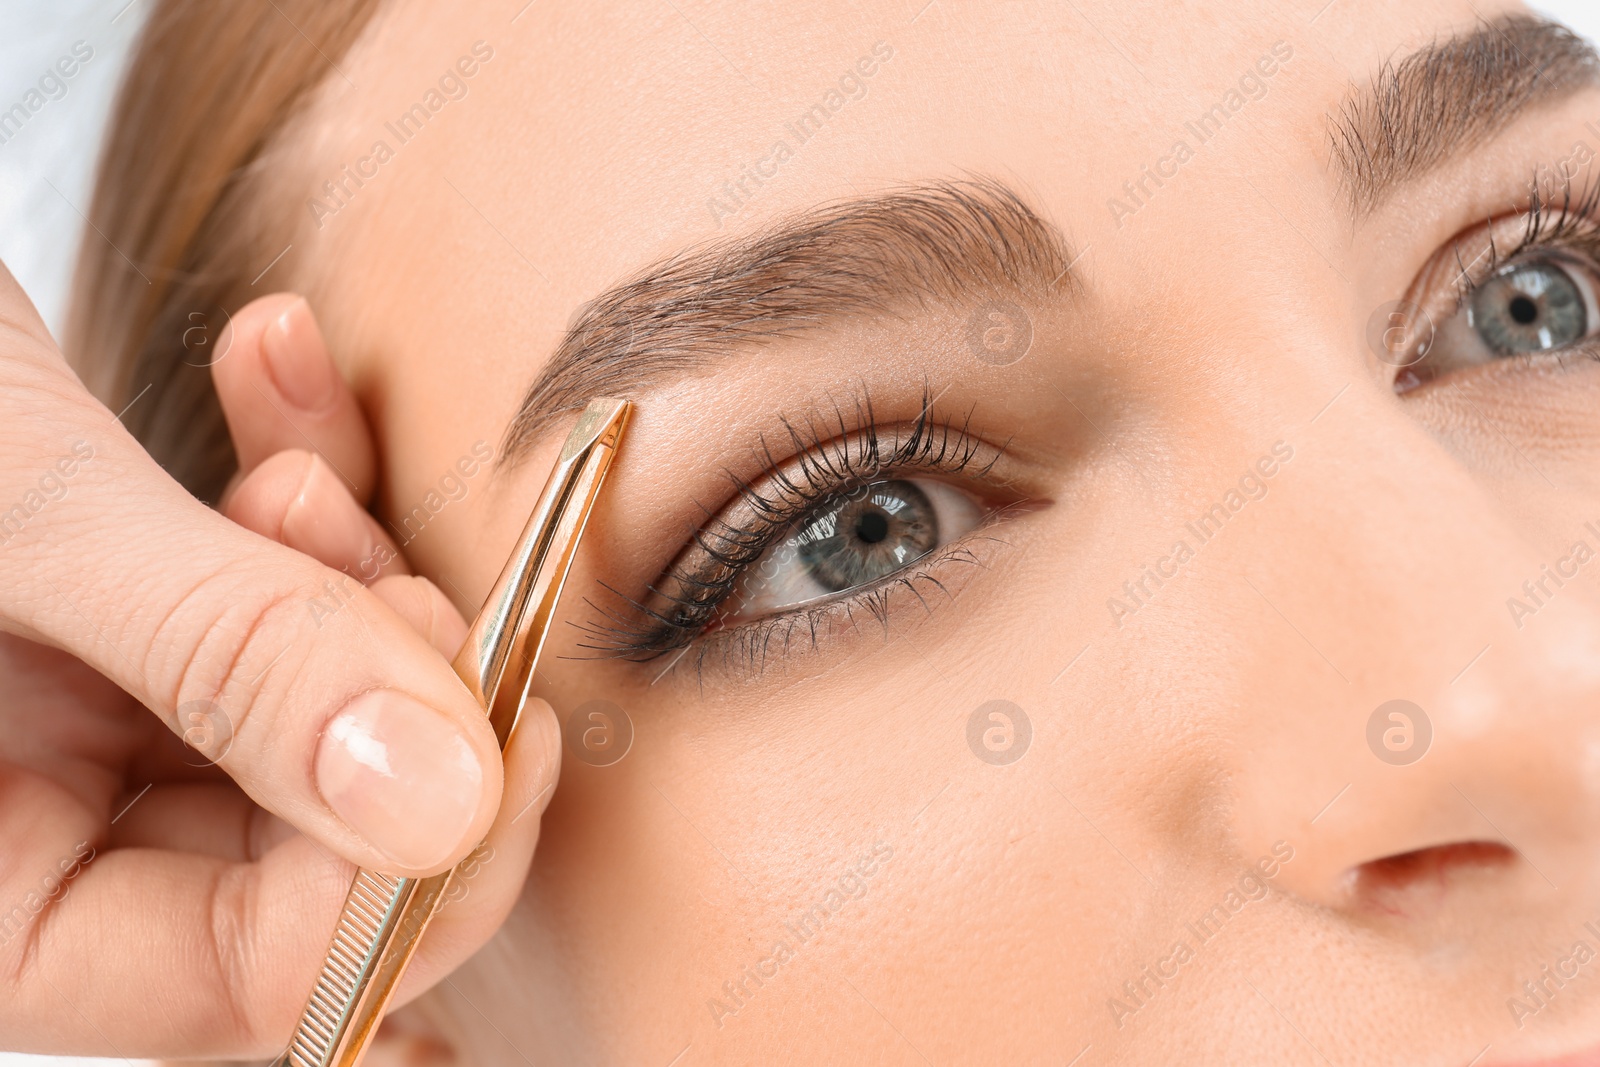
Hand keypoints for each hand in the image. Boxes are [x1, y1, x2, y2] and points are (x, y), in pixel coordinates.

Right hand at [0, 268, 558, 1059]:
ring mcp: (76, 731)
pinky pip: (267, 602)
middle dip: (396, 705)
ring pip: (318, 717)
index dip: (409, 875)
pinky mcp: (118, 623)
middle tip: (413, 578)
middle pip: (315, 852)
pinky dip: (294, 493)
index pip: (251, 978)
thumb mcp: (13, 513)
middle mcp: (25, 842)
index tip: (506, 726)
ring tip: (295, 465)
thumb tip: (448, 807)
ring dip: (347, 580)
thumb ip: (227, 656)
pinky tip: (278, 368)